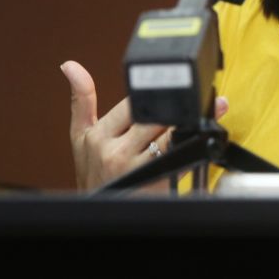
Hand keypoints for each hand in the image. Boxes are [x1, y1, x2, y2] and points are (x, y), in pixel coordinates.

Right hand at [61, 61, 228, 190]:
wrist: (103, 212)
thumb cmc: (93, 175)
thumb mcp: (81, 138)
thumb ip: (81, 100)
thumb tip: (70, 66)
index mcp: (97, 135)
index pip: (132, 102)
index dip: (153, 97)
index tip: (168, 92)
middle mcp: (113, 151)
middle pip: (153, 115)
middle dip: (173, 109)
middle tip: (193, 101)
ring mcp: (133, 166)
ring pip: (168, 130)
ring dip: (188, 121)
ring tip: (208, 111)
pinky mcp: (153, 179)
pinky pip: (178, 151)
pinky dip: (192, 140)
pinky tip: (202, 134)